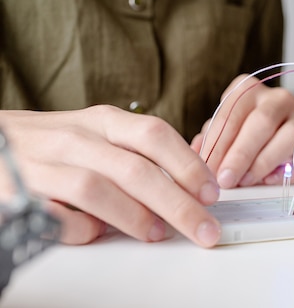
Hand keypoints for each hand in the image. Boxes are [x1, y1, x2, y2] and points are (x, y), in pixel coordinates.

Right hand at [0, 106, 220, 246]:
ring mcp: (44, 163)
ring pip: (97, 189)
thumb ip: (139, 152)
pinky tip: (98, 233)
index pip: (155, 135)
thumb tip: (189, 182)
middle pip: (136, 169)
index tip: (212, 193)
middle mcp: (76, 137)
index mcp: (103, 121)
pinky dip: (82, 228)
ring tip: (157, 234)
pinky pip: (55, 215)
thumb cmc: (56, 144)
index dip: (188, 165)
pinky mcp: (16, 191)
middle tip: (203, 228)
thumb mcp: (100, 135)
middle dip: (177, 204)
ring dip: (134, 216)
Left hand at [191, 74, 293, 187]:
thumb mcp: (220, 133)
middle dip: (241, 154)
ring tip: (247, 180)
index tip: (207, 167)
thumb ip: (209, 141)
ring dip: (265, 161)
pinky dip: (293, 169)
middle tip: (225, 178)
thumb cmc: (242, 134)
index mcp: (248, 90)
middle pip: (261, 122)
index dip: (218, 144)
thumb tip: (197, 152)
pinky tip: (274, 179)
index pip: (231, 114)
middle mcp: (277, 99)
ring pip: (289, 135)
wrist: (277, 137)